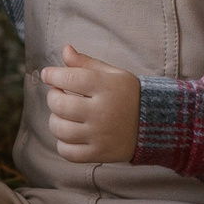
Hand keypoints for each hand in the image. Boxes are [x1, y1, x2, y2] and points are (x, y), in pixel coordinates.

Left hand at [39, 45, 140, 163]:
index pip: (68, 78)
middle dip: (53, 97)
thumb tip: (65, 49)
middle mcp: (102, 112)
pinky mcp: (99, 154)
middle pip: (59, 105)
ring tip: (64, 115)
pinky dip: (62, 144)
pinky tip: (70, 135)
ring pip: (60, 129)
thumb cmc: (130, 95)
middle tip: (58, 94)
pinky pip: (67, 152)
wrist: (156, 124)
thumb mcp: (113, 74)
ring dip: (55, 120)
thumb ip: (87, 63)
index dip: (52, 75)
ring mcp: (100, 135)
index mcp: (106, 87)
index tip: (48, 74)